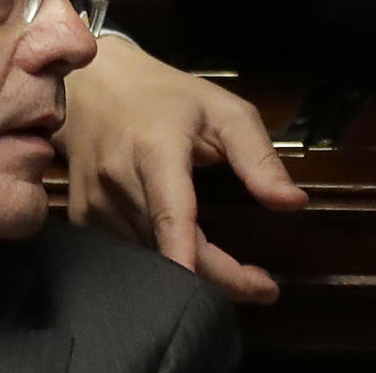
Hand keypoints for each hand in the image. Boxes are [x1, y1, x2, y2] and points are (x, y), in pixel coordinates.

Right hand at [56, 35, 308, 303]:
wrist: (96, 87)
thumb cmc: (165, 97)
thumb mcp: (223, 112)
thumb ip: (258, 157)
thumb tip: (293, 203)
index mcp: (155, 150)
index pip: (172, 214)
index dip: (193, 257)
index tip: (235, 288)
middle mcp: (118, 180)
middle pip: (169, 250)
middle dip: (220, 278)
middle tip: (262, 287)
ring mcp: (94, 202)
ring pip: (148, 260)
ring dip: (190, 275)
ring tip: (230, 272)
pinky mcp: (82, 217)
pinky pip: (127, 254)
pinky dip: (159, 263)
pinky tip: (183, 257)